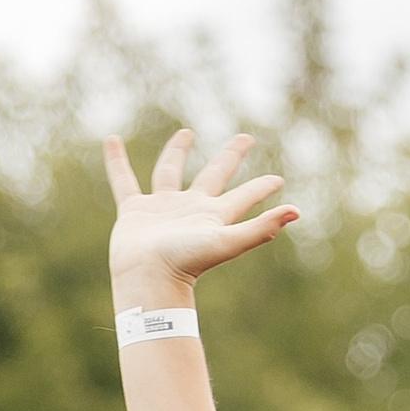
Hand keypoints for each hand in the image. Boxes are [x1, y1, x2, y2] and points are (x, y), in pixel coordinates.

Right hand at [103, 128, 296, 311]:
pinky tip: (112, 140)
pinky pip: (124, 180)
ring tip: (186, 132)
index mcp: (213, 216)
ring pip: (170, 172)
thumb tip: (297, 211)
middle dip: (230, 158)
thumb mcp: (227, 241)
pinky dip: (116, 162)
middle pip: (214, 175)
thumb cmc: (186, 262)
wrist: (148, 278)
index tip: (278, 180)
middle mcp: (190, 210)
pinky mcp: (134, 210)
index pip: (243, 197)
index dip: (261, 188)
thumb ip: (261, 227)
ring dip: (177, 152)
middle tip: (245, 138)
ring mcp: (162, 209)